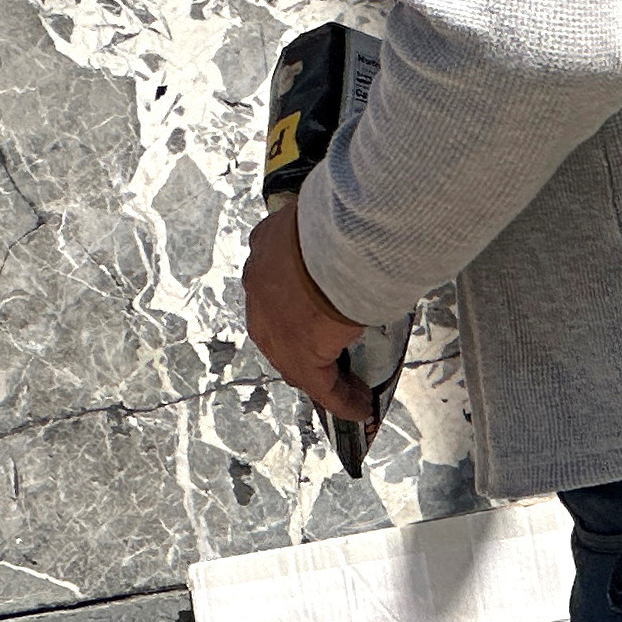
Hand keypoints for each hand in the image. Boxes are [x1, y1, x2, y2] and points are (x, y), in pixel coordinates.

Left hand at [240, 204, 374, 422]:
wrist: (340, 238)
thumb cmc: (341, 218)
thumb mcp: (327, 214)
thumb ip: (332, 227)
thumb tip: (360, 228)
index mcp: (265, 249)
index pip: (277, 282)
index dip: (297, 297)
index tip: (316, 305)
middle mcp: (260, 290)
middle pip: (280, 323)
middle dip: (304, 336)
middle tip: (333, 347)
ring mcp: (274, 327)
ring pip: (296, 357)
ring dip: (322, 370)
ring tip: (349, 382)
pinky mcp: (300, 357)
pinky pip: (321, 385)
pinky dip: (341, 398)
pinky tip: (358, 407)